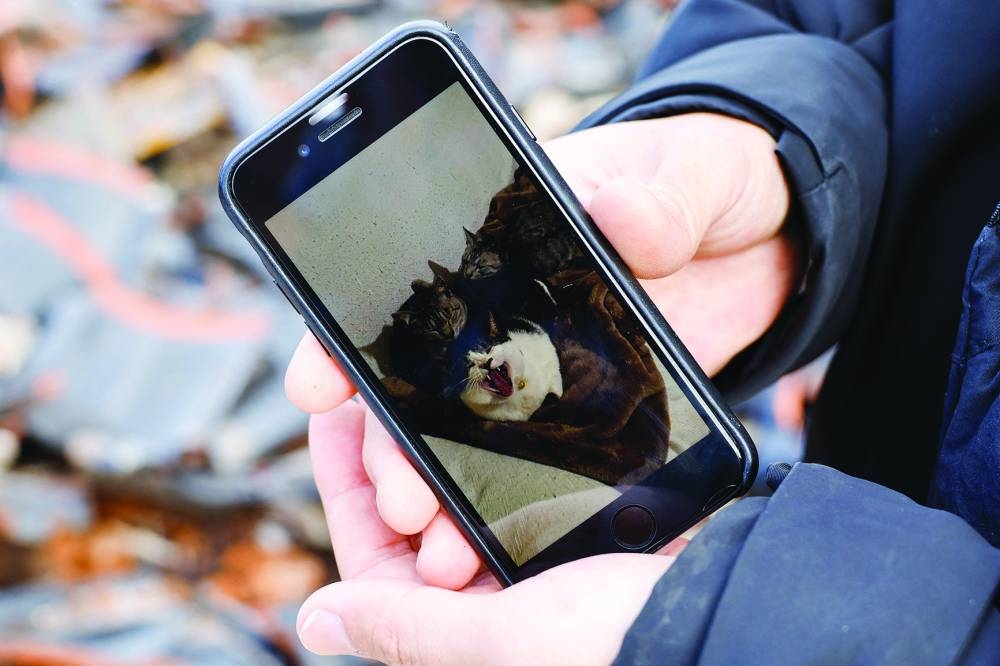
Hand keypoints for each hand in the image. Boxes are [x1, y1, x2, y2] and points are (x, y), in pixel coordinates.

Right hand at [287, 114, 792, 662]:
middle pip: (427, 381)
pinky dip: (512, 502)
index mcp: (507, 235)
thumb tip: (623, 220)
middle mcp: (511, 308)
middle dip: (397, 446)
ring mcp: (550, 360)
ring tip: (444, 549)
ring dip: (447, 488)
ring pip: (473, 430)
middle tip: (402, 502)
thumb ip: (662, 198)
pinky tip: (501, 546)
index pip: (406, 286)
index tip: (318, 388)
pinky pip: (541, 456)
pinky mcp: (596, 401)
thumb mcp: (690, 170)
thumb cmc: (710, 177)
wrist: (765, 231)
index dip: (348, 336)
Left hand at [295, 399, 682, 663]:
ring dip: (451, 451)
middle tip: (405, 428)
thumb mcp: (497, 640)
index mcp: (455, 632)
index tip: (333, 414)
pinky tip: (498, 417)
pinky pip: (510, 476)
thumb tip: (314, 621)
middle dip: (403, 465)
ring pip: (462, 485)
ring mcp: (525, 561)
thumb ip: (406, 628)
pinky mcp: (566, 529)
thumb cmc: (615, 646)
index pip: (372, 551)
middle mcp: (484, 598)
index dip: (347, 481)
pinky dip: (501, 447)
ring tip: (448, 425)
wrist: (717, 614)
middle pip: (413, 511)